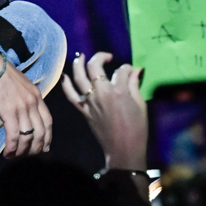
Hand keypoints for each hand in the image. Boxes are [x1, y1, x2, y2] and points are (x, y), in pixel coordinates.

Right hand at [0, 38, 50, 157]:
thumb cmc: (1, 74)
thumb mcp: (21, 85)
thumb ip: (27, 98)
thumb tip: (25, 112)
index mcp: (37, 96)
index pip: (49, 121)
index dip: (48, 137)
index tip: (45, 147)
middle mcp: (33, 103)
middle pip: (41, 132)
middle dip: (36, 148)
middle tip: (29, 156)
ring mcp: (22, 108)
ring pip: (28, 137)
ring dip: (22, 151)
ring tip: (15, 156)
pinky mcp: (9, 112)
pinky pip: (14, 135)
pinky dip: (12, 147)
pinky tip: (7, 153)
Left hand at [61, 52, 146, 171]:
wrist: (124, 149)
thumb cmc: (137, 128)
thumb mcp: (140, 104)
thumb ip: (134, 85)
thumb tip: (136, 69)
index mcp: (119, 90)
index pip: (121, 70)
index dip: (127, 68)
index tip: (130, 71)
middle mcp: (101, 92)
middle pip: (95, 66)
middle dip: (101, 57)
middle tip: (107, 57)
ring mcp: (90, 101)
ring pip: (79, 76)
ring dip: (78, 63)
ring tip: (81, 56)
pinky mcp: (84, 111)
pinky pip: (71, 96)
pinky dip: (66, 85)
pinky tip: (65, 76)